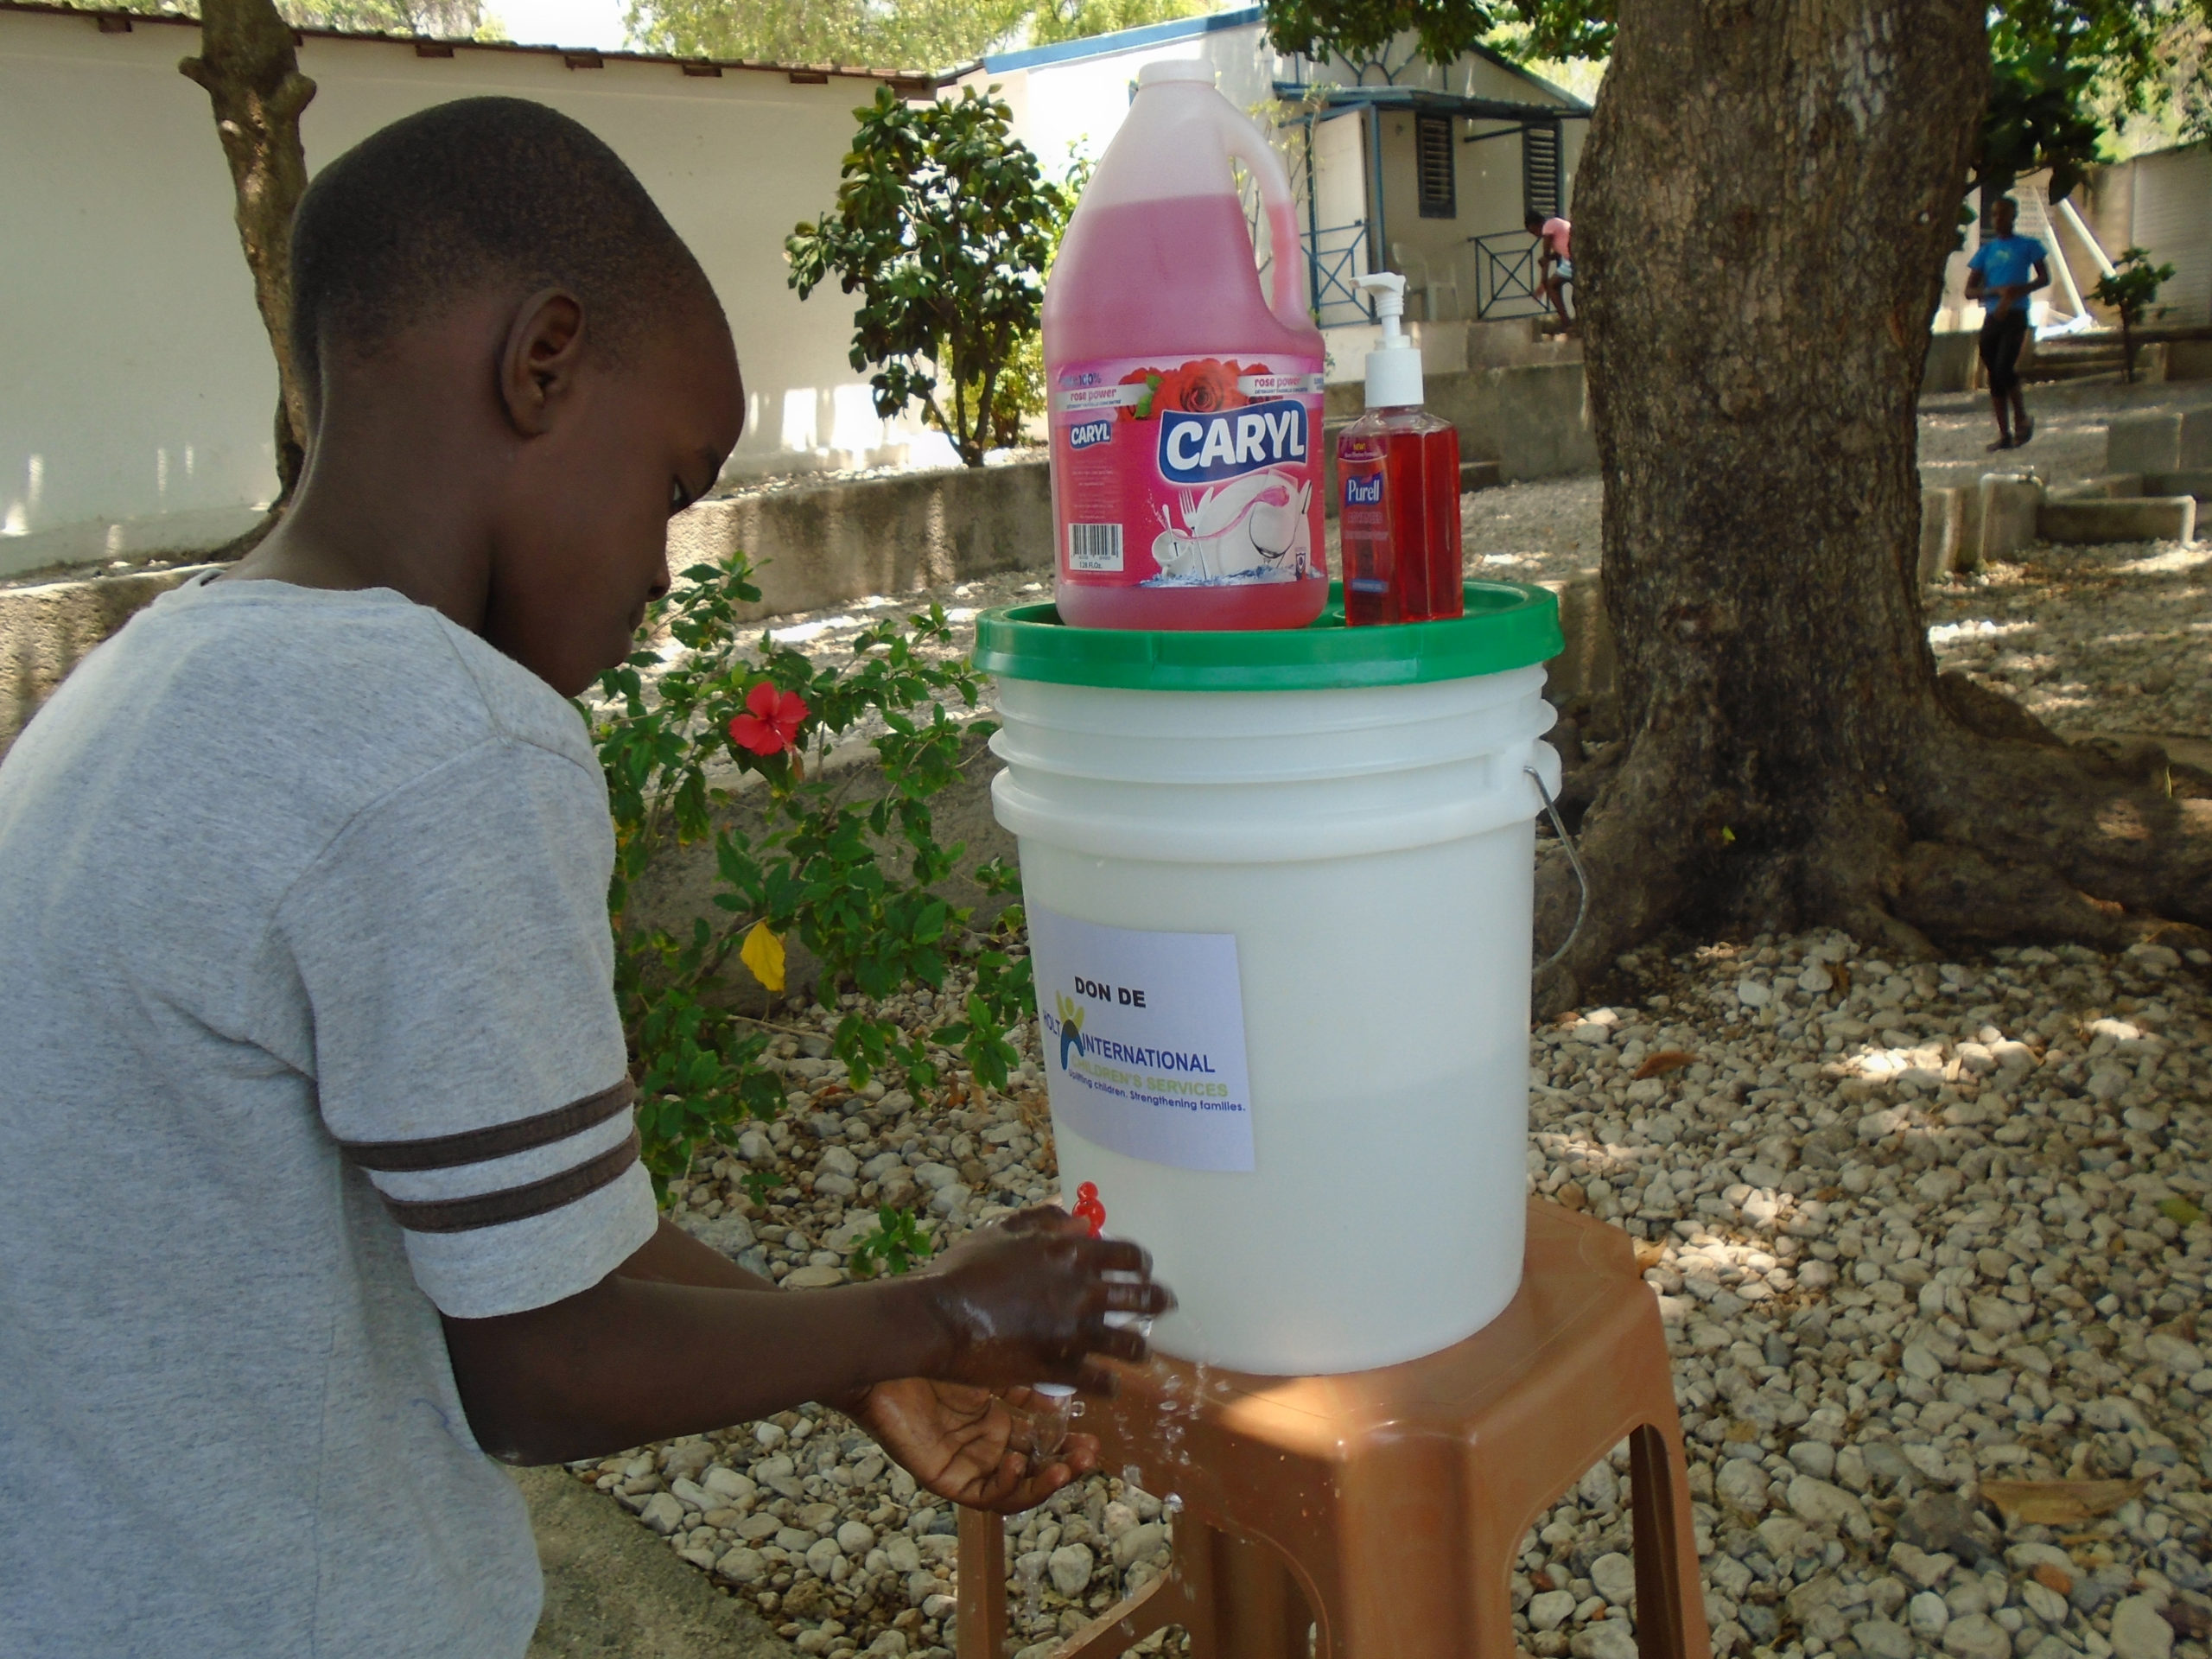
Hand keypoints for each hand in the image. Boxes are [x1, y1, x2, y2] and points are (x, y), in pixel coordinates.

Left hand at [848, 1379, 1099, 1512]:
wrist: (887, 1358)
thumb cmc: (933, 1354)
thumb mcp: (992, 1368)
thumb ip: (1027, 1386)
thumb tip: (1067, 1397)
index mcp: (995, 1417)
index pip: (1039, 1440)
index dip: (1066, 1442)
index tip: (1092, 1436)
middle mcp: (984, 1444)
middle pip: (1033, 1467)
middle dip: (1065, 1465)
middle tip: (1089, 1455)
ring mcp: (965, 1463)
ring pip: (1014, 1488)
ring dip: (1044, 1482)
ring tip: (1065, 1468)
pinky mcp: (945, 1479)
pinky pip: (984, 1496)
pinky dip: (1008, 1485)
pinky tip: (1018, 1461)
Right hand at [913, 1207, 1174, 1392]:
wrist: (937, 1318)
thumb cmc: (963, 1270)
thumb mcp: (1002, 1231)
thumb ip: (1043, 1222)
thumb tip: (1076, 1219)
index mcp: (1071, 1253)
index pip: (1130, 1255)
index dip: (1141, 1263)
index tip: (1141, 1270)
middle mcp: (1083, 1291)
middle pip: (1145, 1298)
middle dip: (1159, 1301)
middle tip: (1162, 1305)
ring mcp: (1075, 1333)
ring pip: (1133, 1346)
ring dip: (1139, 1349)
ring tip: (1139, 1352)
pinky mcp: (1061, 1369)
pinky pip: (1103, 1383)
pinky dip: (1109, 1386)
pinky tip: (1108, 1385)